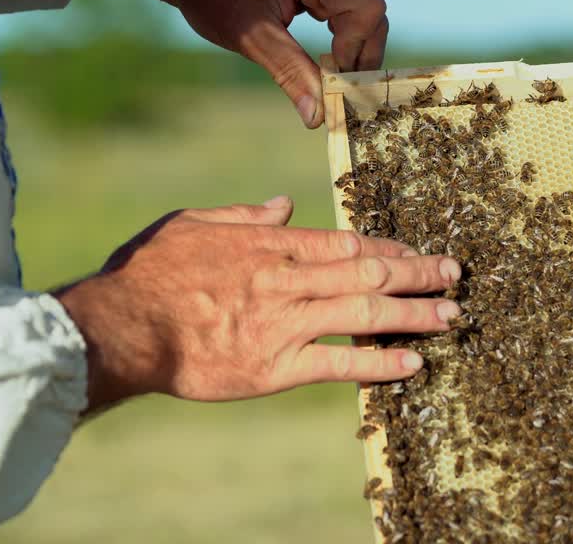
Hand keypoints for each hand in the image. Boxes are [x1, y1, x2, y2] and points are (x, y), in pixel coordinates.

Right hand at [54, 197, 459, 414]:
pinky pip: (338, 363)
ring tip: (452, 315)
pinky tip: (413, 364)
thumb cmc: (146, 273)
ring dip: (414, 313)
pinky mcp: (273, 368)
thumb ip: (243, 215)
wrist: (117, 327)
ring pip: (364, 312)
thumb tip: (284, 204)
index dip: (387, 246)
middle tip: (455, 274)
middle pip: (367, 271)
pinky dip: (379, 362)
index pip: (344, 241)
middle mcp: (286, 280)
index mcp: (268, 244)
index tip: (415, 249)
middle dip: (417, 272)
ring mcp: (283, 324)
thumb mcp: (190, 223)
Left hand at [88, 0, 387, 128]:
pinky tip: (324, 59)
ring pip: (364, 13)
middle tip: (334, 89)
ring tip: (328, 77)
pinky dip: (342, 37)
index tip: (331, 77)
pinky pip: (349, 9)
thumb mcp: (251, 38)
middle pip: (371, 12)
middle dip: (358, 54)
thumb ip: (291, 74)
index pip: (366, 7)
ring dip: (351, 49)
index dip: (356, 47)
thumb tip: (320, 119)